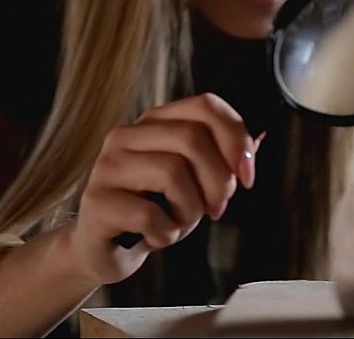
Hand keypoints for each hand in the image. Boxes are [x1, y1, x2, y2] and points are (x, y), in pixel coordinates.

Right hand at [69, 93, 258, 284]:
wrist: (106, 249)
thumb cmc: (153, 211)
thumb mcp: (194, 182)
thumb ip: (221, 159)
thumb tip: (257, 139)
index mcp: (154, 122)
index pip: (205, 105)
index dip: (236, 138)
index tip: (247, 177)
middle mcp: (126, 135)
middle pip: (192, 137)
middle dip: (218, 180)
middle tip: (216, 209)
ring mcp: (107, 166)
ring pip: (172, 173)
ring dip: (190, 210)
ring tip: (179, 223)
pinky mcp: (96, 202)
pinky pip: (150, 214)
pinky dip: (166, 234)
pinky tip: (156, 237)